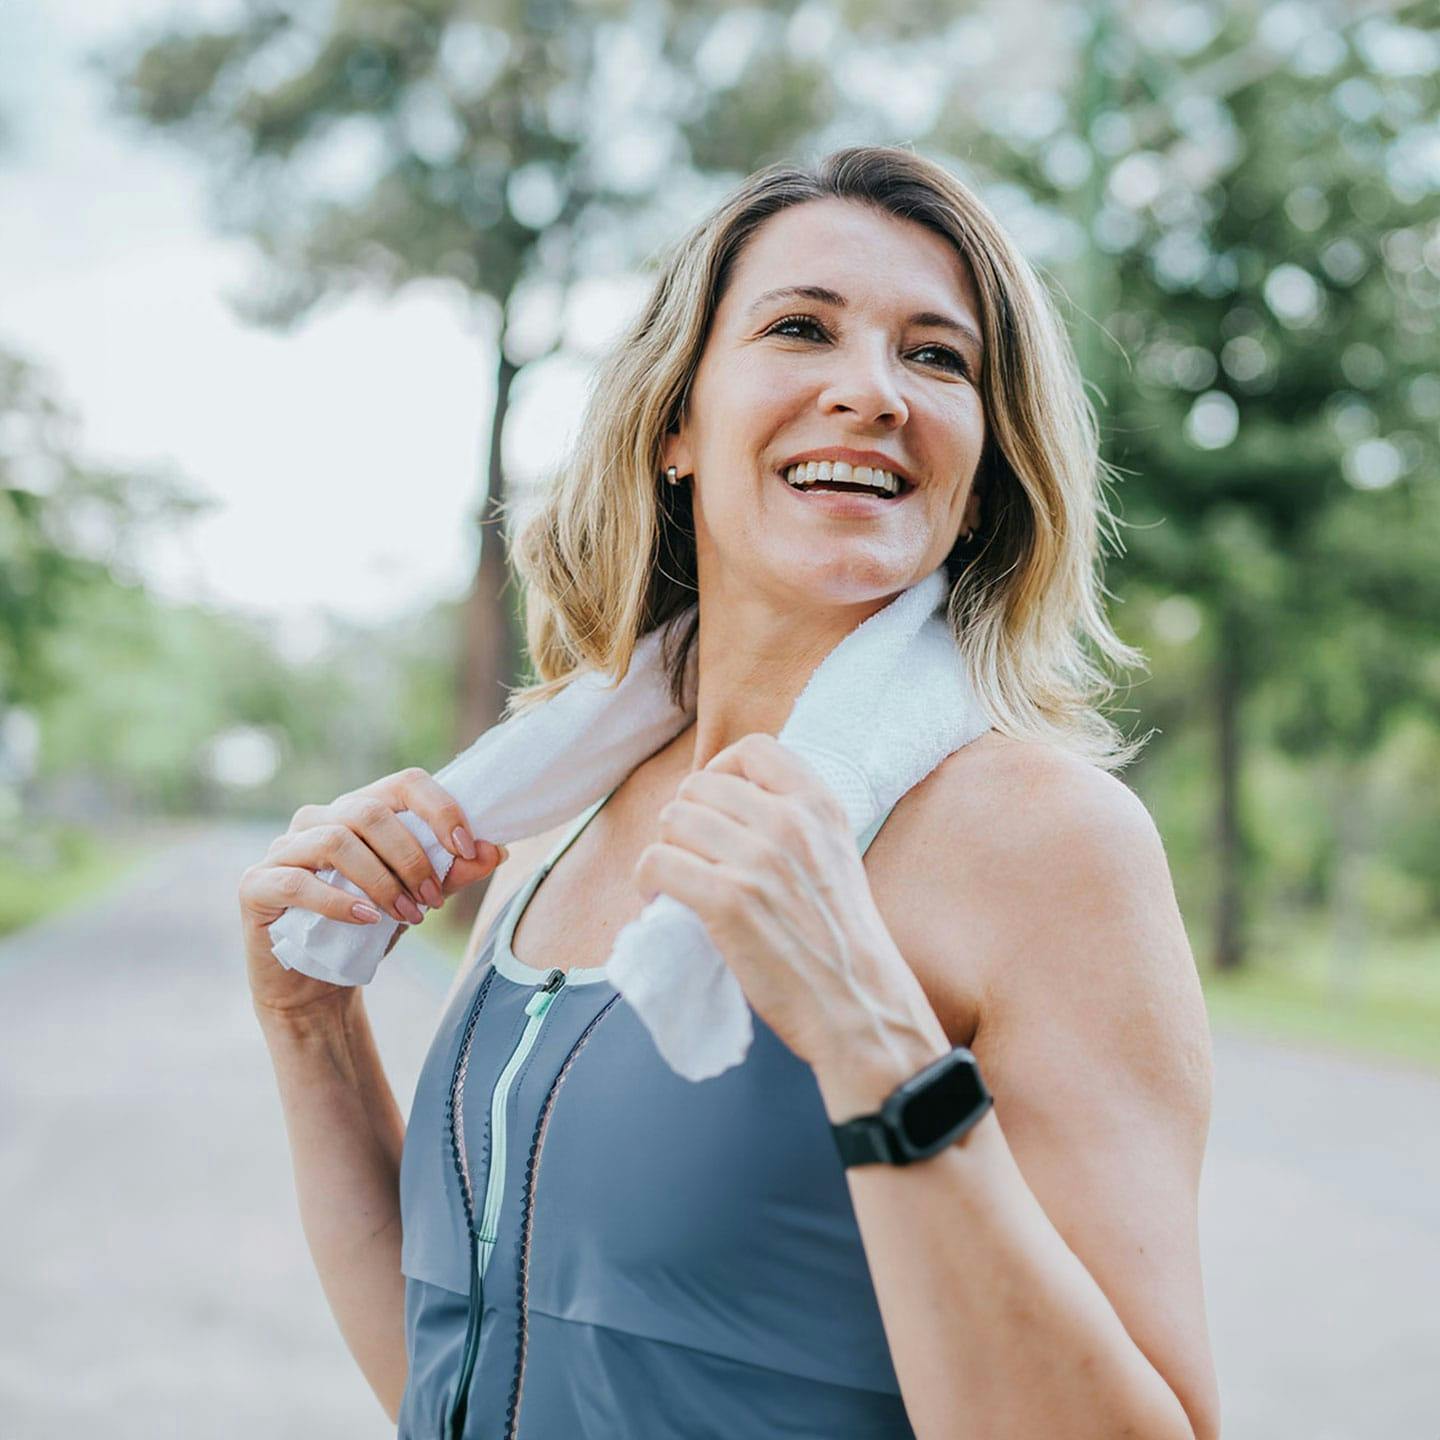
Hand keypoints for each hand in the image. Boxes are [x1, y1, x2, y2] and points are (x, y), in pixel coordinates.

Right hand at [238, 767, 506, 1020]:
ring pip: (336, 841)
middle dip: (412, 857)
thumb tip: (497, 849)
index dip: (440, 810)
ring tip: (408, 916)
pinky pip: (298, 881)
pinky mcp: (257, 884)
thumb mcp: (416, 897)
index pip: (404, 783)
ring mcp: (282, 848)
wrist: (315, 983)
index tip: (467, 849)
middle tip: (433, 900)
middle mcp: (318, 818)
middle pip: (371, 812)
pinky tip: (368, 921)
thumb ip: (452, 872)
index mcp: (359, 809)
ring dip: (382, 881)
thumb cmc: (367, 929)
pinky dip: (339, 901)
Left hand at [633, 733, 933, 1068]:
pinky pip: (656, 862)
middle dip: (686, 818)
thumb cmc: (842, 938)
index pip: (753, 749)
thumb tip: (729, 804)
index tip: (715, 805)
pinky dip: (647, 879)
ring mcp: (758, 860)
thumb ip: (796, 820)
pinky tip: (659, 898)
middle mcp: (790, 823)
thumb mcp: (837, 854)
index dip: (721, 770)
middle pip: (699, 786)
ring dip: (665, 849)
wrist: (859, 1003)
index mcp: (820, 806)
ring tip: (676, 879)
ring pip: (672, 821)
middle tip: (692, 855)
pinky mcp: (727, 901)